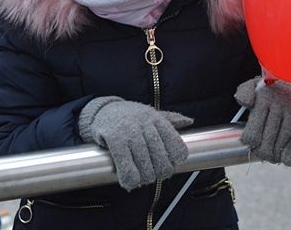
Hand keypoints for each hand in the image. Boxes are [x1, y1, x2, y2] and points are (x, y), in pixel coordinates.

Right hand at [78, 96, 192, 190]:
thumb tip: (189, 121)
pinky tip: (128, 180)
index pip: (177, 148)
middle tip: (152, 173)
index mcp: (157, 119)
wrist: (102, 110)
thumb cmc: (129, 116)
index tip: (167, 163)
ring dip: (143, 179)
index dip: (174, 162)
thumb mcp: (150, 114)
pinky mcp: (115, 139)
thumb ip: (170, 119)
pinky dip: (130, 180)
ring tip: (139, 176)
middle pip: (163, 163)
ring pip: (146, 169)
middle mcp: (146, 124)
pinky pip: (128, 168)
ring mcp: (130, 132)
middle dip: (158, 174)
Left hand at [234, 77, 290, 165]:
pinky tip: (283, 157)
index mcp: (264, 97)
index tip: (250, 142)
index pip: (253, 132)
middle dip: (262, 152)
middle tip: (260, 153)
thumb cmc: (268, 91)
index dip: (249, 142)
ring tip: (270, 156)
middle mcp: (281, 104)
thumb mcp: (251, 86)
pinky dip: (289, 156)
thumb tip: (246, 103)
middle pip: (267, 142)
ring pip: (280, 145)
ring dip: (274, 156)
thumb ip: (244, 94)